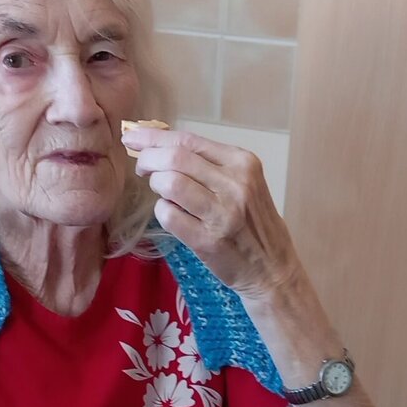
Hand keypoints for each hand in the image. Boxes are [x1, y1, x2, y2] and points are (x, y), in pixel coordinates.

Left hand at [122, 127, 299, 300]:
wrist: (272, 268)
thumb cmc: (253, 223)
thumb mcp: (244, 183)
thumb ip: (210, 165)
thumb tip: (161, 147)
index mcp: (243, 163)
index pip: (189, 141)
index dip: (154, 137)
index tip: (133, 138)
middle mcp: (235, 184)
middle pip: (175, 158)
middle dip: (148, 158)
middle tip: (141, 168)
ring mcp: (221, 213)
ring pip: (170, 183)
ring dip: (155, 184)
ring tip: (160, 192)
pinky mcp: (207, 241)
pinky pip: (169, 215)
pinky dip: (162, 211)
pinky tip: (170, 214)